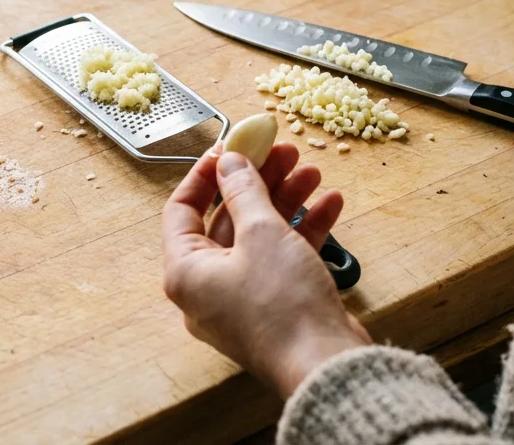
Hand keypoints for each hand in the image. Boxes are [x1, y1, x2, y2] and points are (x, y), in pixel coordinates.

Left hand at [162, 143, 370, 397]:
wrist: (325, 365)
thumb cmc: (283, 305)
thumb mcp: (261, 232)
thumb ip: (244, 190)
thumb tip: (229, 161)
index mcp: (186, 272)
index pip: (181, 210)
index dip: (206, 174)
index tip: (231, 147)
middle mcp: (208, 289)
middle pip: (227, 219)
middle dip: (259, 181)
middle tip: (284, 151)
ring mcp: (243, 300)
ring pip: (259, 237)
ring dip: (287, 200)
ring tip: (312, 171)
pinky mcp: (276, 308)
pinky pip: (283, 260)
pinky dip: (305, 231)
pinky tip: (331, 204)